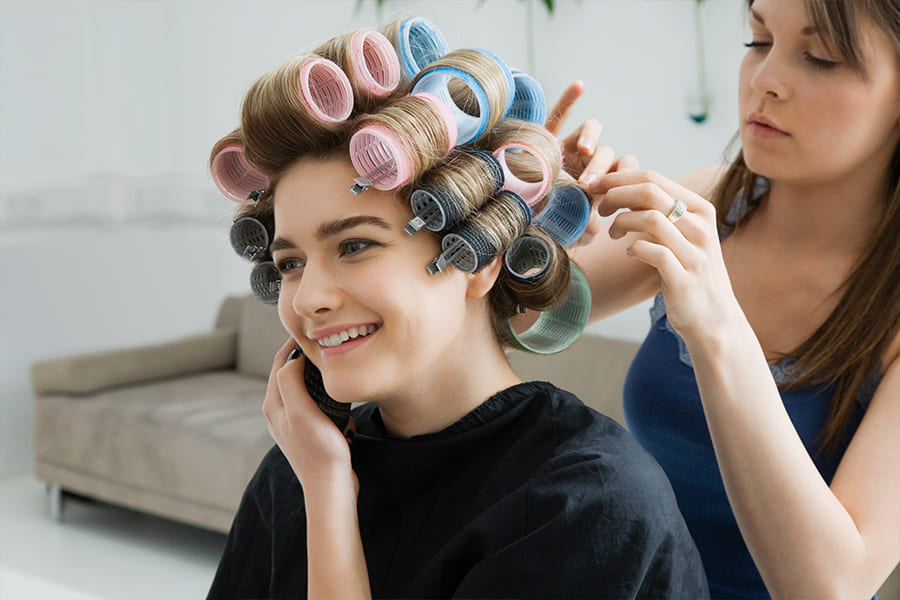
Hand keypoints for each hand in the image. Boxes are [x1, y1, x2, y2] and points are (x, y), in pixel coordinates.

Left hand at [263, 339, 356, 489]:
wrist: (331, 487)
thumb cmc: (319, 450)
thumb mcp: (301, 411)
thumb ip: (290, 381)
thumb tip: (291, 359)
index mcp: (273, 405)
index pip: (278, 362)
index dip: (292, 343)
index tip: (311, 329)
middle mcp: (278, 413)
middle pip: (288, 373)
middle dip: (303, 355)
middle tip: (324, 340)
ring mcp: (293, 424)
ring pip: (302, 388)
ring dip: (315, 374)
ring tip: (331, 362)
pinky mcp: (308, 433)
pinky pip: (315, 404)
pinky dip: (325, 394)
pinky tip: (339, 395)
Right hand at [546, 81, 638, 245]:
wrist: (525, 219)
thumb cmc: (552, 224)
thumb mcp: (573, 230)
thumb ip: (586, 227)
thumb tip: (595, 225)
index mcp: (604, 180)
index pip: (624, 171)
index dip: (623, 181)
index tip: (610, 199)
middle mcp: (590, 161)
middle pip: (606, 153)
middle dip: (600, 169)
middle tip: (586, 186)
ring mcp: (571, 147)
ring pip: (590, 130)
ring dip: (590, 137)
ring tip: (584, 151)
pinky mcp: (548, 140)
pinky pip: (558, 116)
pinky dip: (568, 101)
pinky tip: (579, 86)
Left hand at [589, 170, 743, 340]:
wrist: (713, 318)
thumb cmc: (689, 271)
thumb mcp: (681, 235)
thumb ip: (660, 212)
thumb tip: (623, 188)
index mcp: (700, 209)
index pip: (654, 179)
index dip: (619, 178)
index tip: (595, 184)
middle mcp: (701, 227)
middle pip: (650, 192)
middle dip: (615, 194)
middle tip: (599, 208)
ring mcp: (695, 253)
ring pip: (650, 218)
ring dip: (621, 222)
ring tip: (612, 233)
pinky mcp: (684, 279)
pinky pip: (652, 252)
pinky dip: (633, 249)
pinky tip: (628, 254)